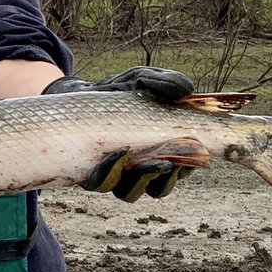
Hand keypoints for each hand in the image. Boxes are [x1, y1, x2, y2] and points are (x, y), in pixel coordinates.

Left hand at [43, 67, 195, 201]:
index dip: (186, 169)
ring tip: (148, 162)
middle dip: (165, 178)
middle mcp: (138, 169)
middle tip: (169, 162)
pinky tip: (119, 152)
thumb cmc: (118, 91)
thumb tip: (187, 89)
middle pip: (157, 189)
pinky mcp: (89, 171)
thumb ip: (164, 82)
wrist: (80, 93)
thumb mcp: (142, 80)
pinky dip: (111, 170)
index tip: (191, 155)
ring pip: (130, 192)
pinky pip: (101, 182)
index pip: (180, 171)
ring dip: (142, 180)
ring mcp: (113, 173)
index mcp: (160, 152)